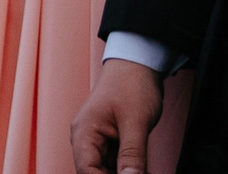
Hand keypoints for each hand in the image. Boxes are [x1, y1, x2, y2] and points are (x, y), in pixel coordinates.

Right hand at [70, 56, 165, 172]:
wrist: (136, 65)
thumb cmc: (131, 85)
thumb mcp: (136, 122)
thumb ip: (132, 154)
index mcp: (84, 133)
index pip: (86, 171)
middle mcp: (86, 139)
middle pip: (95, 173)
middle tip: (141, 173)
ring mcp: (97, 140)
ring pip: (106, 170)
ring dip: (125, 173)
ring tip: (143, 169)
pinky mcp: (110, 141)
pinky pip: (116, 164)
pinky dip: (128, 170)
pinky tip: (142, 170)